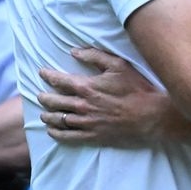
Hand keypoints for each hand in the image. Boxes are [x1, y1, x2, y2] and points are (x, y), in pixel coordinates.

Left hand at [38, 48, 171, 146]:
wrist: (151, 116)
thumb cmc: (136, 88)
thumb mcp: (118, 64)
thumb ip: (94, 56)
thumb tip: (74, 52)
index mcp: (86, 86)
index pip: (59, 80)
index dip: (48, 75)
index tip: (42, 72)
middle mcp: (82, 105)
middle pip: (54, 102)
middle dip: (44, 97)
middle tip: (40, 95)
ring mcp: (86, 123)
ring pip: (58, 120)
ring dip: (47, 116)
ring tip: (43, 114)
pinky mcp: (93, 136)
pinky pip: (68, 137)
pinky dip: (57, 134)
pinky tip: (52, 131)